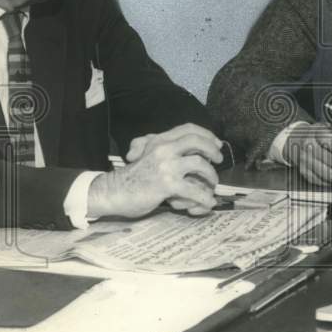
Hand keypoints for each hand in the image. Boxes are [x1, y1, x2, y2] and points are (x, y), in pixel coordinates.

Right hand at [88, 123, 223, 217]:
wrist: (113, 192)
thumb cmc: (131, 177)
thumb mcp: (145, 154)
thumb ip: (162, 148)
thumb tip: (186, 150)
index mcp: (159, 140)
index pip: (188, 128)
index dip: (206, 134)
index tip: (216, 143)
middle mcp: (163, 149)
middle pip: (197, 141)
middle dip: (212, 150)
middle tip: (218, 160)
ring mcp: (166, 166)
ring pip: (200, 164)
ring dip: (211, 176)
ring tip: (212, 185)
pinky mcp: (167, 184)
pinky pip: (194, 190)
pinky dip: (205, 198)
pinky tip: (208, 203)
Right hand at [284, 123, 331, 187]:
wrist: (295, 140)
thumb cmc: (318, 134)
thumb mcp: (328, 128)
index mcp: (316, 132)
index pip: (327, 140)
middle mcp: (309, 146)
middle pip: (329, 160)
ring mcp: (305, 160)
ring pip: (325, 173)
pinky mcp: (304, 171)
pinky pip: (320, 180)